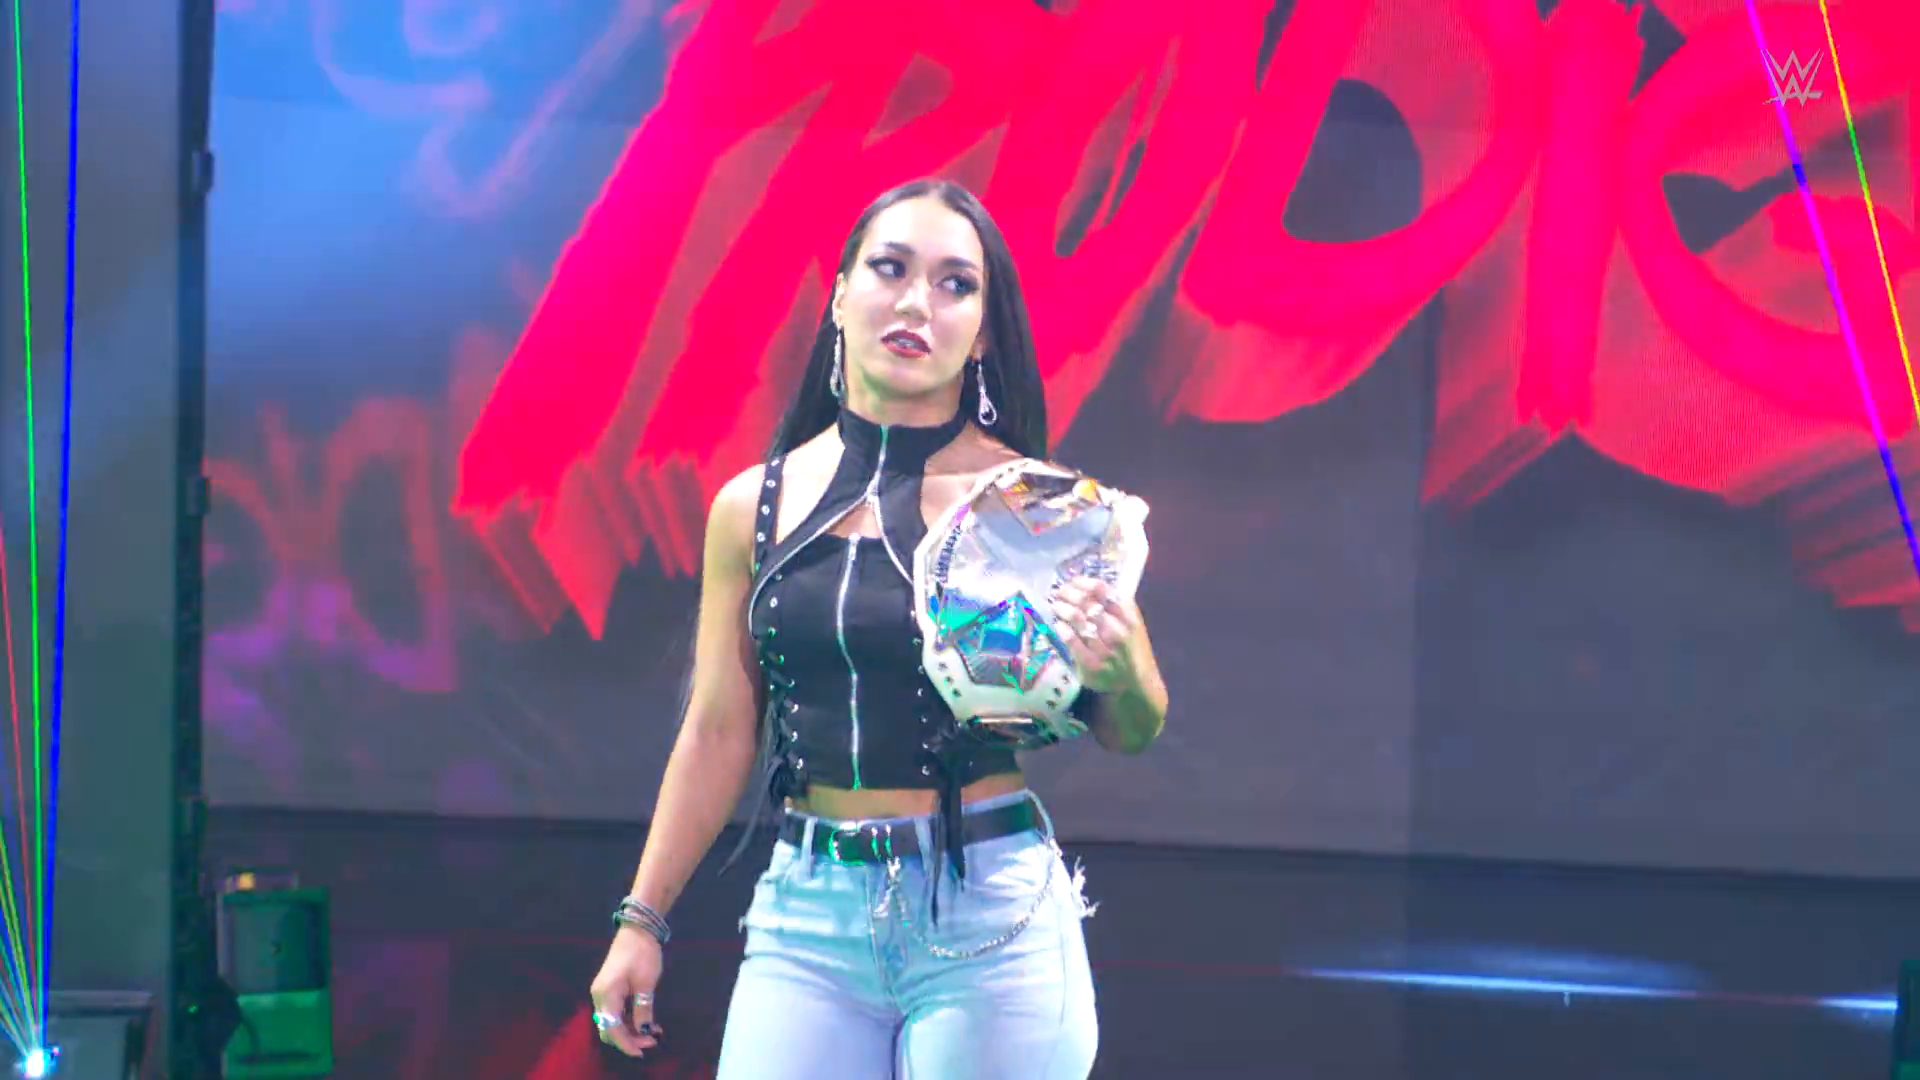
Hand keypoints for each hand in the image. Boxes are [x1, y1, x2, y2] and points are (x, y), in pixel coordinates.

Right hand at [588, 926, 664, 1056]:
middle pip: (608, 1028)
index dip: (627, 1043)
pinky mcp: (609, 989)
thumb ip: (643, 1009)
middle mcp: (599, 997)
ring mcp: (602, 993)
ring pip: (612, 1022)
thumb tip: (644, 1031)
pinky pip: (615, 1012)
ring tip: (652, 1033)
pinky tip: (646, 1022)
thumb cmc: (642, 954)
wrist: (636, 929)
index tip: (644, 1050)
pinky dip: (629, 1020)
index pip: (612, 1029)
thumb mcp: (646, 984)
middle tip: (651, 1042)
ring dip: (630, 1030)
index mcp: (605, 995)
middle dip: (628, 1039)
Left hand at [1049, 578, 1140, 694]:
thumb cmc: (1132, 648)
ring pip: (1077, 619)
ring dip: (1062, 608)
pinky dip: (1061, 628)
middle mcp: (1118, 631)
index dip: (1082, 582)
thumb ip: (1115, 604)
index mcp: (1129, 616)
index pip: (1102, 590)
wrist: (1137, 683)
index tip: (1072, 582)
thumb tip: (1086, 584)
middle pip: (1086, 602)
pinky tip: (1058, 624)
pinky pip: (1072, 640)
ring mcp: (1105, 649)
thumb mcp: (1132, 622)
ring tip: (1056, 605)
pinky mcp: (1091, 664)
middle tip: (1059, 593)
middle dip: (1068, 593)